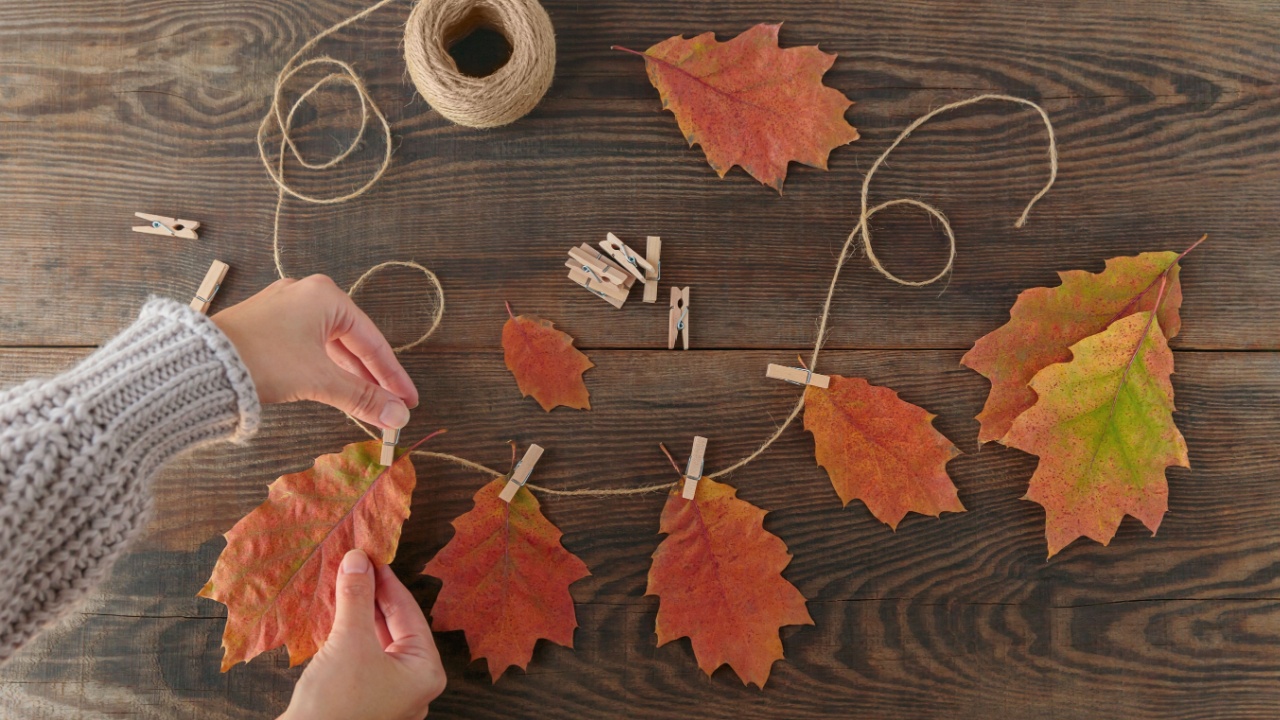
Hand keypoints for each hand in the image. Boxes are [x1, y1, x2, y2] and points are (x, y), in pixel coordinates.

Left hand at [212, 275, 417, 428]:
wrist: (199, 363)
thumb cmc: (262, 360)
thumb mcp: (320, 380)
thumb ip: (363, 399)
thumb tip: (397, 419)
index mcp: (326, 296)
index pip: (373, 341)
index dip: (393, 376)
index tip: (408, 401)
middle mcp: (306, 294)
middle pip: (352, 342)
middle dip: (372, 379)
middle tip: (390, 407)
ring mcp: (283, 308)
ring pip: (329, 346)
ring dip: (348, 376)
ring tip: (366, 404)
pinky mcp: (265, 324)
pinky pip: (308, 346)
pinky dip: (324, 369)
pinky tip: (334, 389)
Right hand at [281, 550, 445, 719]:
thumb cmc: (335, 704)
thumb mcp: (349, 641)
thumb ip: (356, 597)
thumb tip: (357, 560)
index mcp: (426, 672)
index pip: (410, 613)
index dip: (388, 581)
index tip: (371, 555)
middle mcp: (414, 686)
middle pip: (396, 627)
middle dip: (374, 596)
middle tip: (356, 565)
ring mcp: (391, 696)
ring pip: (379, 642)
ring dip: (362, 614)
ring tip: (345, 584)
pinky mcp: (366, 701)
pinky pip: (365, 658)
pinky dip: (353, 636)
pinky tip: (338, 615)